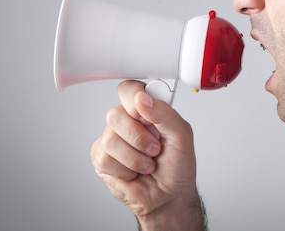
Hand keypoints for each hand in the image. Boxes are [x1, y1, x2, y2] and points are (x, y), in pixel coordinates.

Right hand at [91, 80, 205, 229]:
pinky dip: (126, 169)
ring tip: (148, 163)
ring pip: (110, 139)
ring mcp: (112, 139)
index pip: (129, 89)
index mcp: (146, 109)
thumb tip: (142, 99)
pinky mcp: (102, 159)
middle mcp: (127, 121)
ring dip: (135, 157)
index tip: (146, 116)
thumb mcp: (182, 136)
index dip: (133, 100)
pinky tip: (134, 172)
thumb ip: (165, 113)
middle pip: (115, 114)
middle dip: (139, 137)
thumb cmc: (177, 166)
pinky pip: (104, 158)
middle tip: (154, 148)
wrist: (169, 196)